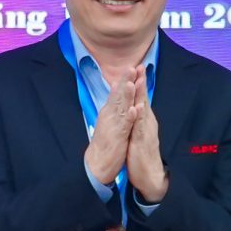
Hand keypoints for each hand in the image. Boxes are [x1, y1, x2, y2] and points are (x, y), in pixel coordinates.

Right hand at [84, 69, 136, 186]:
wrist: (97, 164)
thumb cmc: (106, 142)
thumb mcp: (110, 121)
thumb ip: (114, 106)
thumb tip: (116, 92)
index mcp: (110, 111)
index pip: (118, 92)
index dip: (125, 79)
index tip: (132, 66)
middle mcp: (110, 115)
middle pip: (118, 95)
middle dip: (125, 81)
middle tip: (131, 67)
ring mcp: (113, 125)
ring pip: (121, 107)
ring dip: (126, 95)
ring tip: (132, 83)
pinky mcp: (117, 137)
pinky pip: (124, 125)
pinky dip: (128, 117)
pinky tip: (133, 109)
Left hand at [124, 64, 166, 201]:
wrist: (150, 175)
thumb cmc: (142, 154)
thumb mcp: (138, 133)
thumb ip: (137, 120)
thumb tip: (135, 108)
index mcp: (144, 120)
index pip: (141, 98)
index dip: (138, 83)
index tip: (136, 67)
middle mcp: (147, 123)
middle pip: (144, 99)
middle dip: (141, 82)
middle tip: (140, 65)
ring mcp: (146, 131)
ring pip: (144, 109)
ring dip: (141, 95)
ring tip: (139, 80)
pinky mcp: (142, 141)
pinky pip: (141, 127)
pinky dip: (140, 117)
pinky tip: (138, 107)